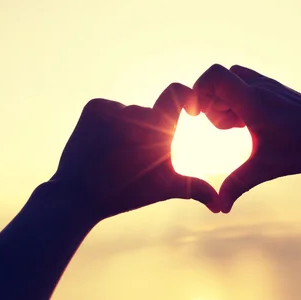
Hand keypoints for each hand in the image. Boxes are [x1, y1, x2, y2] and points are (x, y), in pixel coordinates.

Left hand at [50, 83, 219, 219]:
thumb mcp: (166, 187)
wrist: (79, 195)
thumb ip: (196, 189)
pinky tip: (100, 144)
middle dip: (146, 132)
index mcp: (159, 127)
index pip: (177, 93)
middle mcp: (136, 113)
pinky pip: (108, 109)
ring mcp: (113, 108)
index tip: (188, 107)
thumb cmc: (127, 192)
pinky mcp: (94, 107)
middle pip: (149, 114)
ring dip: (125, 128)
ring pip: (128, 113)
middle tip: (132, 158)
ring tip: (113, 154)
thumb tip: (221, 206)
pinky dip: (106, 123)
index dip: (184, 97)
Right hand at [193, 64, 300, 212]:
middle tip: (225, 129)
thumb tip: (220, 208)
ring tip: (236, 127)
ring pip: (230, 81)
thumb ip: (238, 185)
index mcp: (253, 101)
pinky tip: (247, 124)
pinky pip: (242, 85)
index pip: (214, 75)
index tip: (198, 115)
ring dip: (224, 102)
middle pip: (217, 81)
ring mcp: (266, 84)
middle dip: (211, 104)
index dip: (198, 91)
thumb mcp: (267, 168)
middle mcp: (258, 86)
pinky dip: (237, 101)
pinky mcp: (272, 88)